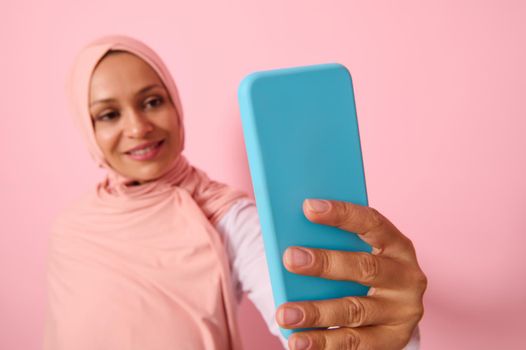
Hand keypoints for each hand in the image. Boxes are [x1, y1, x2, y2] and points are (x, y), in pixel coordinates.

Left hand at [275, 199, 426, 349]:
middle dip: (325, 263)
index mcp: (398, 245)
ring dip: (317, 313)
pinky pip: (354, 344)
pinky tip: (299, 342)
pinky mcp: (392, 341)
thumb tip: (290, 232)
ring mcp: (402, 312)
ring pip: (355, 311)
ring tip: (285, 314)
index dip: (342, 214)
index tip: (308, 207)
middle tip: (290, 258)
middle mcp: (406, 277)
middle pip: (365, 268)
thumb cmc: (362, 270)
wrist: (392, 310)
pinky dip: (323, 344)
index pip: (372, 223)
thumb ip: (334, 242)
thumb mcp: (358, 252)